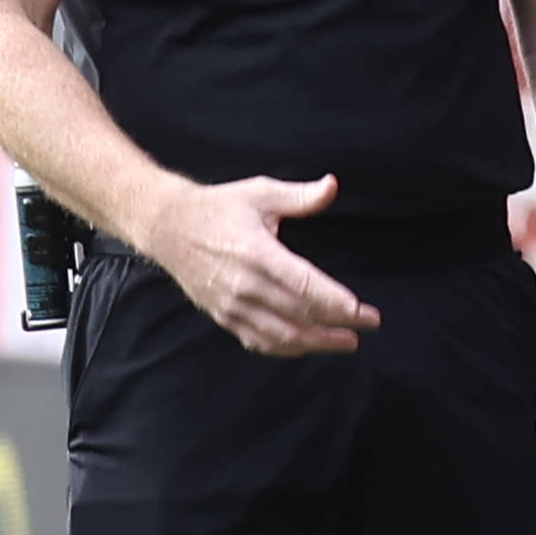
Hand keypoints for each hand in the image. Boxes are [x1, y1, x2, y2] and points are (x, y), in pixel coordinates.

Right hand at [146, 174, 379, 355]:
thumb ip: (300, 197)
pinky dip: (285, 348)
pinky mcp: (223, 315)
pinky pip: (257, 340)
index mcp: (257, 252)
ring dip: (316, 343)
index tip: (362, 311)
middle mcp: (245, 284)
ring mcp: (232, 305)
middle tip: (367, 325)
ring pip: (281, 335)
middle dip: (338, 324)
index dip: (336, 302)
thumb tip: (332, 186)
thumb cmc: (218, 208)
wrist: (168, 227)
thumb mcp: (260, 193)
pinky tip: (306, 346)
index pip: (304, 285)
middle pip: (299, 314)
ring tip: (345, 342)